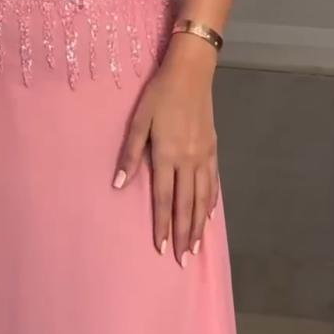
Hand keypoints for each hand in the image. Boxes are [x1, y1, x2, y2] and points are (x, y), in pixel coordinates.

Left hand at [113, 38, 219, 265]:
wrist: (192, 73)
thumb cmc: (160, 95)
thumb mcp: (139, 120)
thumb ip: (130, 153)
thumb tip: (119, 184)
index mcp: (168, 154)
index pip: (163, 199)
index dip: (161, 225)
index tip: (160, 247)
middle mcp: (189, 160)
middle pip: (186, 204)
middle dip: (183, 233)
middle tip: (183, 260)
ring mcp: (204, 156)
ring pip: (203, 198)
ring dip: (198, 224)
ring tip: (196, 246)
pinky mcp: (213, 149)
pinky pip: (214, 183)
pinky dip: (211, 202)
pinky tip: (208, 216)